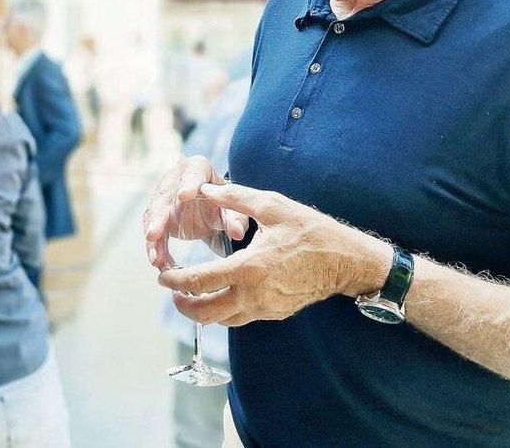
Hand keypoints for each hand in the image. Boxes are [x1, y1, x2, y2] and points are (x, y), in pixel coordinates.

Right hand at [142, 156, 246, 270]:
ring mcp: (164, 197)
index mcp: (198, 168)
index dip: (188, 184)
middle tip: (154, 234)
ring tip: (155, 258)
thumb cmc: (226, 203)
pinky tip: (157, 261)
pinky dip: (154, 247)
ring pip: (153, 215)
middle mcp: (176, 179)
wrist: (214, 208)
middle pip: (164, 195)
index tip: (183, 196)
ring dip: (153, 238)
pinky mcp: (158, 216)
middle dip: (158, 216)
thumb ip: (236, 218)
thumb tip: (237, 232)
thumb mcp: (235, 209)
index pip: (193, 174)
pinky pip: (153, 231)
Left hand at [157, 182, 391, 326]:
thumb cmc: (312, 231)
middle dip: (183, 304)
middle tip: (172, 290)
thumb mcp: (273, 206)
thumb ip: (235, 197)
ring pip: (223, 320)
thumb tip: (205, 189)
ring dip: (202, 311)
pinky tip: (221, 294)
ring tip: (191, 294)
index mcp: (249, 268)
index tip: (163, 274)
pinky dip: (225, 311)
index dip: (174, 280)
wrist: (347, 260)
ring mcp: (266, 308)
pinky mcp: (275, 313)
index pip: (200, 282)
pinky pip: (241, 318)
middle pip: (205, 313)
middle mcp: (254, 295)